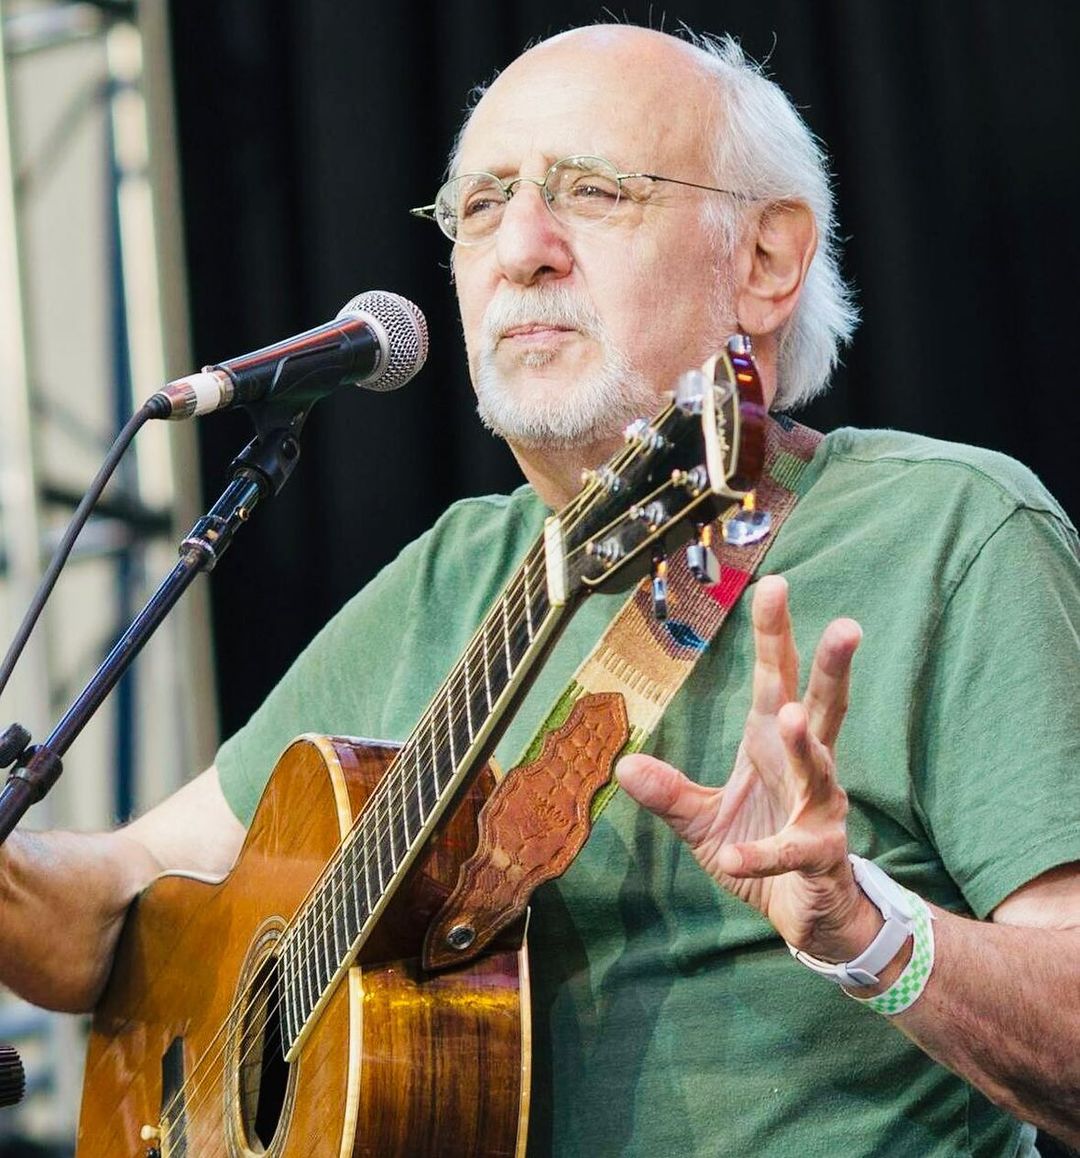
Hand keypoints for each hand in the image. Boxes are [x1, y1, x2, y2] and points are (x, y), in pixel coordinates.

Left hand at [617, 575, 878, 960]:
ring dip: (806, 746)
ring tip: (789, 717)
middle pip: (821, 707)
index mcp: (770, 744)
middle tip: (845, 624)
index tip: (774, 584)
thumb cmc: (759, 846)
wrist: (802, 914)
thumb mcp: (703, 820)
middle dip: (830, 666)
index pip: (776, 679)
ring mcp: (819, 811)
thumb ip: (669, 793)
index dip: (775, 635)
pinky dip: (762, 853)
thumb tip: (624, 766)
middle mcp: (804, 767)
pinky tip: (738, 855)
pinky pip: (791, 851)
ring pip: (820, 771)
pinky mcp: (819, 857)